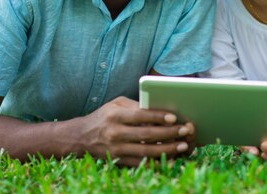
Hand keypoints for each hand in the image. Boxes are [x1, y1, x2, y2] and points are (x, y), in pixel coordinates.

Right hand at [78, 96, 194, 165]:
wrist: (81, 137)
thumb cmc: (105, 116)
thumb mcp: (116, 104)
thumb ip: (136, 105)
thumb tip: (160, 107)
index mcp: (115, 115)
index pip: (140, 115)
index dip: (158, 116)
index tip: (174, 117)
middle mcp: (115, 133)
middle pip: (146, 134)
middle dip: (168, 133)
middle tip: (185, 130)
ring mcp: (116, 149)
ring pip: (146, 151)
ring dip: (167, 149)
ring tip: (183, 145)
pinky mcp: (118, 160)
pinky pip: (140, 163)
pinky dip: (156, 162)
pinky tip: (171, 160)